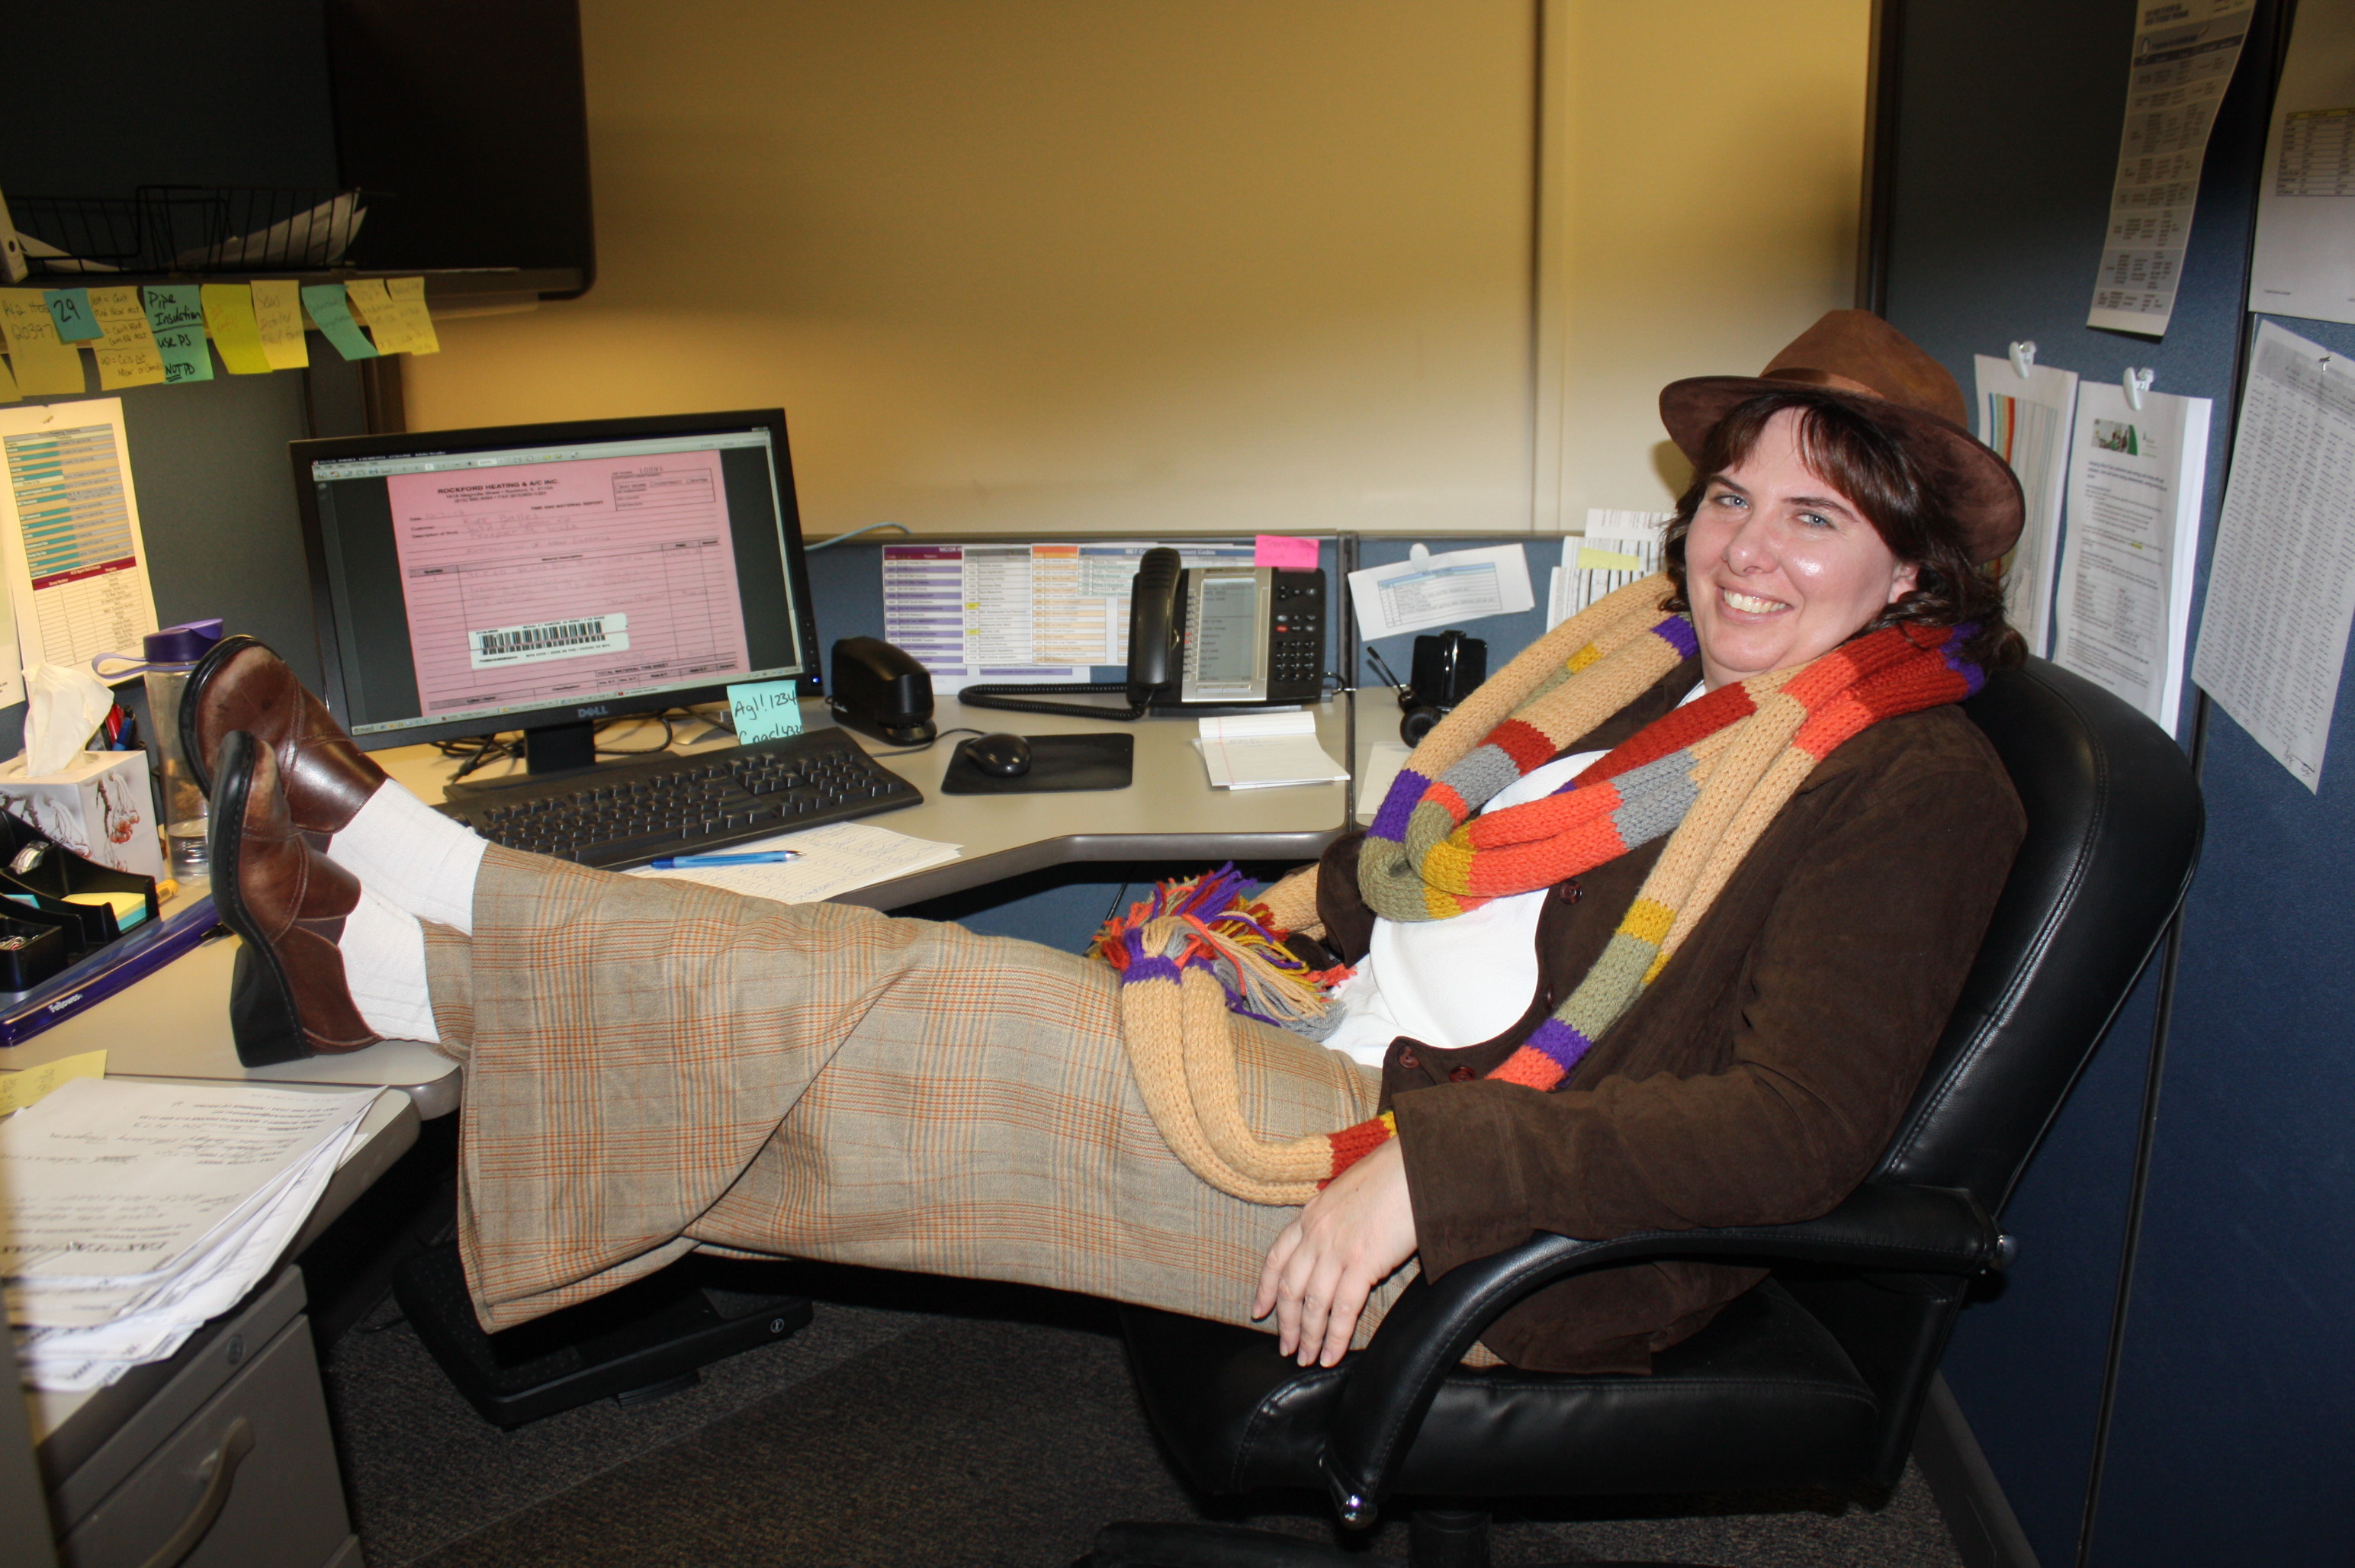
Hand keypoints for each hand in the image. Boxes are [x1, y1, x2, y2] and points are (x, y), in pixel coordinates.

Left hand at [1252, 1138, 1416, 1366]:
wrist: (1417, 1164)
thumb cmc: (1392, 1174)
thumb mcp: (1349, 1191)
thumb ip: (1336, 1218)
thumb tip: (1340, 1239)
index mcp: (1312, 1214)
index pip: (1277, 1257)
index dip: (1266, 1288)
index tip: (1260, 1310)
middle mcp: (1317, 1233)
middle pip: (1290, 1287)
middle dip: (1286, 1322)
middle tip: (1285, 1347)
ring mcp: (1337, 1249)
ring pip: (1312, 1303)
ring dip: (1307, 1336)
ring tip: (1306, 1358)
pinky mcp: (1363, 1263)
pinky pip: (1343, 1309)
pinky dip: (1335, 1337)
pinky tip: (1331, 1355)